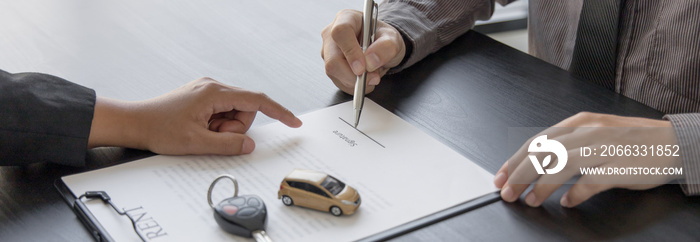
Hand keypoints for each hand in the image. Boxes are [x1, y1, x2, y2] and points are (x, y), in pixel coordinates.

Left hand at [88, 77, 301, 154]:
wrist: (135, 123)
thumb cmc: (159, 129)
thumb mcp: (196, 143)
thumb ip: (228, 144)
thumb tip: (249, 145)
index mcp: (214, 92)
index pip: (256, 101)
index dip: (278, 112)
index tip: (293, 122)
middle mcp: (213, 86)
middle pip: (244, 109)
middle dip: (233, 128)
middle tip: (211, 136)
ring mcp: (206, 90)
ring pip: (233, 112)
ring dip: (222, 127)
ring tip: (201, 133)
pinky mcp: (201, 96)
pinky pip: (221, 112)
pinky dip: (215, 124)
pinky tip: (199, 128)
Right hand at [321, 9, 405, 93]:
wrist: (380, 48)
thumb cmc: (383, 38)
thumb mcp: (393, 38)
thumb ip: (386, 47)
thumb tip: (370, 61)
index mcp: (347, 18)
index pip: (341, 33)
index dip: (351, 52)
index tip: (362, 68)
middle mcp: (332, 34)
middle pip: (333, 59)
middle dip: (353, 75)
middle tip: (372, 78)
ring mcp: (329, 52)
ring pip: (334, 73)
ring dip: (355, 82)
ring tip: (372, 76)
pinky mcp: (330, 67)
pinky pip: (338, 81)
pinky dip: (353, 86)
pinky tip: (364, 79)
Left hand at [493, 112, 682, 207]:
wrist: (672, 141)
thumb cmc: (631, 140)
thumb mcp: (594, 133)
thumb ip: (567, 144)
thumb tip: (536, 163)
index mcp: (579, 122)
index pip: (537, 141)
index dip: (515, 160)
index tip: (500, 176)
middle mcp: (588, 132)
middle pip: (543, 153)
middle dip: (520, 175)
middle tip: (507, 192)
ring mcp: (604, 148)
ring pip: (561, 165)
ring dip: (541, 185)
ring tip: (530, 200)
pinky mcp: (619, 166)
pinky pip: (591, 181)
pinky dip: (576, 193)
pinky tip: (567, 202)